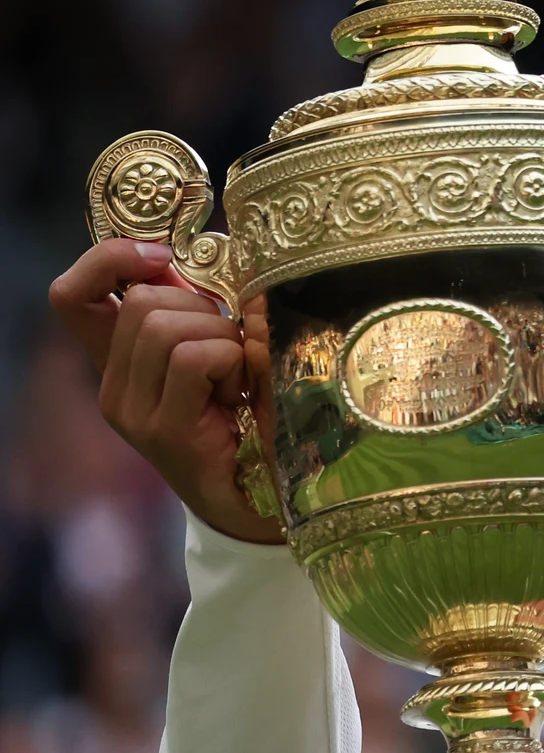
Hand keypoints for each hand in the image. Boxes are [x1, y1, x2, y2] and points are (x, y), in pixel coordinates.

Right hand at [48, 239, 275, 542]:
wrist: (265, 498)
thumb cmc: (252, 417)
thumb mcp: (224, 352)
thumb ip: (206, 309)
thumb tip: (220, 254)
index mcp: (120, 362)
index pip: (70, 296)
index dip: (109, 259)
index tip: (161, 257)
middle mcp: (114, 387)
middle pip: (140, 301)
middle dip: (201, 308)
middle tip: (231, 349)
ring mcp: (133, 412)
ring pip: (166, 324)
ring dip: (222, 337)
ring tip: (238, 376)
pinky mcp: (165, 429)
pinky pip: (194, 358)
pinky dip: (231, 361)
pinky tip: (239, 394)